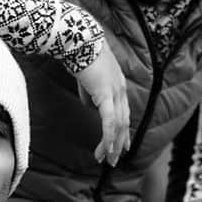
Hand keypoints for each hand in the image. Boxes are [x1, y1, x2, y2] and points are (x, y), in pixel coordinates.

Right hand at [74, 40, 130, 165]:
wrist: (77, 40)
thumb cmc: (79, 55)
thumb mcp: (86, 78)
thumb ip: (89, 92)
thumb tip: (89, 105)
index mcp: (118, 85)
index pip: (124, 113)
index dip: (124, 131)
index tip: (123, 146)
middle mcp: (120, 90)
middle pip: (123, 123)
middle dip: (119, 143)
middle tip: (114, 160)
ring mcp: (115, 92)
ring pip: (118, 126)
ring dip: (112, 145)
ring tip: (107, 160)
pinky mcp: (106, 94)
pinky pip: (110, 122)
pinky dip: (108, 137)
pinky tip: (106, 149)